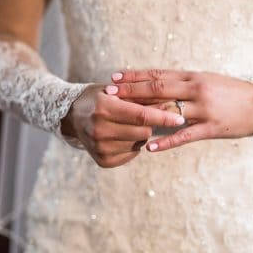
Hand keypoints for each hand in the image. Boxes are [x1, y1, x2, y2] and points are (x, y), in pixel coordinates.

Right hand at [61, 85, 188, 167]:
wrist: (73, 115)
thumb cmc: (100, 97)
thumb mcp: (116, 91)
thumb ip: (139, 97)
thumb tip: (171, 103)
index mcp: (104, 108)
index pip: (142, 115)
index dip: (163, 117)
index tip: (179, 118)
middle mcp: (99, 130)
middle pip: (143, 132)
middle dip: (150, 124)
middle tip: (145, 116)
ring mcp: (99, 147)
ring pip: (138, 144)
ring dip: (141, 135)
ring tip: (129, 125)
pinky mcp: (102, 160)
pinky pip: (130, 155)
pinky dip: (132, 146)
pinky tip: (122, 137)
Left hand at [106, 68, 252, 153]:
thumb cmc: (231, 93)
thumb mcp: (206, 82)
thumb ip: (183, 85)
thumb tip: (157, 86)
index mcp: (193, 77)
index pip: (158, 74)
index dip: (135, 76)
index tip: (114, 77)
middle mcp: (196, 89)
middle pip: (158, 89)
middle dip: (131, 90)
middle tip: (108, 93)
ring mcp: (203, 108)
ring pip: (168, 110)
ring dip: (143, 115)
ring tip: (122, 118)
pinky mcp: (211, 127)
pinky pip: (184, 135)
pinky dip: (166, 141)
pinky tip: (150, 147)